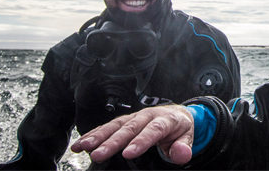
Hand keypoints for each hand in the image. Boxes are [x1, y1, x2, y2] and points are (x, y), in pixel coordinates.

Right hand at [71, 105, 193, 164]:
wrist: (176, 114)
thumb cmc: (179, 127)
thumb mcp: (187, 136)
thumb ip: (184, 146)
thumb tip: (181, 154)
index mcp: (164, 119)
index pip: (152, 130)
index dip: (140, 141)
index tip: (129, 153)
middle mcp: (146, 116)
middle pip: (129, 128)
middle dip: (112, 141)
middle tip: (99, 154)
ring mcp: (134, 117)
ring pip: (115, 125)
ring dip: (98, 136)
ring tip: (84, 146)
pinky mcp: (124, 121)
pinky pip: (108, 126)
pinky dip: (93, 134)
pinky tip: (81, 143)